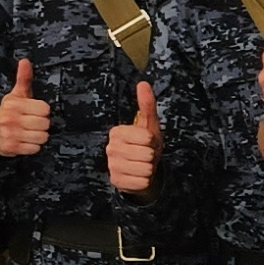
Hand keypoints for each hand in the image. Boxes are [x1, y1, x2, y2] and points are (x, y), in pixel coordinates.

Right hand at [0, 59, 51, 159]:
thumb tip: (25, 60)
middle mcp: (9, 118)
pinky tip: (25, 141)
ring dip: (39, 136)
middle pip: (45, 124)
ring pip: (42, 137)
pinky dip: (33, 147)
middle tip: (33, 123)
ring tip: (30, 132)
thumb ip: (23, 78)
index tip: (34, 111)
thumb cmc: (10, 112)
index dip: (42, 111)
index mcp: (13, 103)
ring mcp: (9, 133)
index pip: (45, 109)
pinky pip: (35, 149)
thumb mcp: (16, 95)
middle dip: (42, 124)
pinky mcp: (11, 147)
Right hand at [104, 79, 161, 195]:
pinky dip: (144, 181)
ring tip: (142, 165)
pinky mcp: (115, 181)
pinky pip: (141, 182)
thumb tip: (142, 83)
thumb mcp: (149, 124)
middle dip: (151, 156)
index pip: (146, 138)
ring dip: (149, 169)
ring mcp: (111, 166)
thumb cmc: (146, 145)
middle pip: (146, 155)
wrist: (141, 169)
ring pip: (144, 169)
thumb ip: (146, 104)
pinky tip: (138, 176)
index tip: (147, 142)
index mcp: (117, 132)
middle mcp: (110, 148)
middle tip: (145, 155)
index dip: (153, 142)